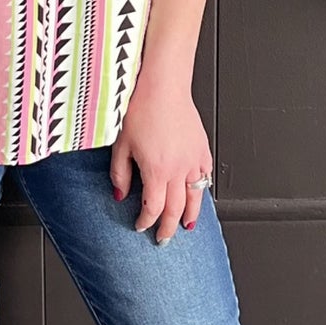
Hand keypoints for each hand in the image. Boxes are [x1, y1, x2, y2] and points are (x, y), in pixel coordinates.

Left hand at [109, 67, 211, 243]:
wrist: (162, 86)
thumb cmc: (142, 108)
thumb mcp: (121, 144)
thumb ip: (120, 173)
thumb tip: (121, 194)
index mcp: (157, 170)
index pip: (153, 208)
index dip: (146, 221)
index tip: (140, 226)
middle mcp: (178, 169)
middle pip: (176, 209)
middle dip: (168, 228)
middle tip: (164, 239)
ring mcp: (193, 159)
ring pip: (196, 196)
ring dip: (190, 215)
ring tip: (186, 226)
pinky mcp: (202, 148)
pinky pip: (205, 176)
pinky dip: (202, 189)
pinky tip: (198, 193)